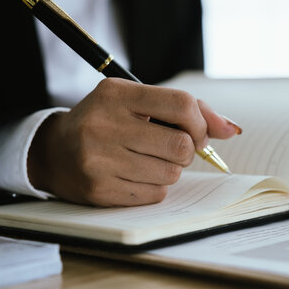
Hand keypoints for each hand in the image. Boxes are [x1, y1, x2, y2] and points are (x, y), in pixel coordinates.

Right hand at [28, 78, 238, 206]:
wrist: (55, 152)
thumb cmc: (110, 122)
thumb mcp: (140, 103)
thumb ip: (190, 110)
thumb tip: (232, 130)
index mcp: (117, 94)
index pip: (182, 104)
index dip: (201, 122)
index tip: (197, 131)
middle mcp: (104, 124)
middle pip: (182, 146)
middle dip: (187, 150)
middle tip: (171, 147)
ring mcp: (99, 160)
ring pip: (172, 174)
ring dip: (170, 170)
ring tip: (147, 160)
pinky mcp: (99, 190)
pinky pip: (156, 194)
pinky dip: (155, 187)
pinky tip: (134, 175)